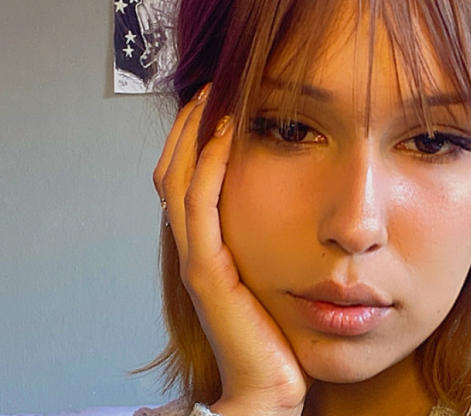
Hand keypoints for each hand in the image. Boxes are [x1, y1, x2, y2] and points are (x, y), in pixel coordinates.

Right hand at [153, 88, 309, 415]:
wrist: (267, 384)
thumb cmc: (274, 332)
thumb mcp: (271, 274)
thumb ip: (268, 242)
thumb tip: (292, 202)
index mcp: (208, 245)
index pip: (189, 179)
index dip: (196, 139)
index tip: (218, 103)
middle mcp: (194, 246)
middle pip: (175, 171)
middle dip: (190, 127)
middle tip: (211, 89)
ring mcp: (196, 256)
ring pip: (180, 180)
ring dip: (195, 134)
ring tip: (214, 98)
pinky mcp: (206, 271)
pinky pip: (202, 205)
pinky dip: (210, 165)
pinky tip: (228, 134)